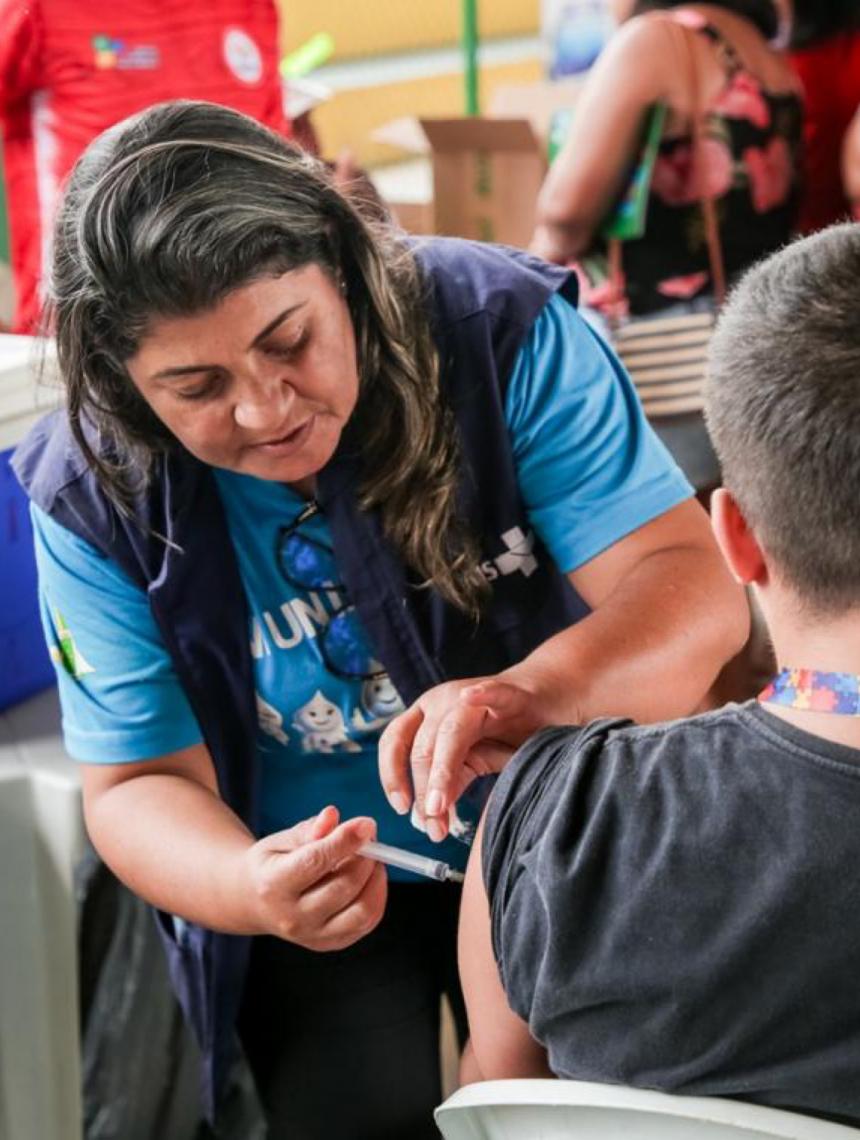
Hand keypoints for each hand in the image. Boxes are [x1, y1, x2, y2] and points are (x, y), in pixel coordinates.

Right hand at [241, 806, 386, 950]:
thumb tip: (332, 816)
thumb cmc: (271, 864)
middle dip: (366, 857)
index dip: (345, 841)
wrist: (253, 901)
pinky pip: (366, 922)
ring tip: (371, 858)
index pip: (315, 862)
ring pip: (361, 911)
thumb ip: (309, 829)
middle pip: (343, 887)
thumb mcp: (281, 840)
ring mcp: (312, 936)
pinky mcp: (329, 944)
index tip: (367, 824)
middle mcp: (292, 918)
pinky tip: (369, 877)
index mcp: (273, 885)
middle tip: (369, 837)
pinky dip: (376, 896)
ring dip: (375, 879)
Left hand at [378, 676, 552, 842]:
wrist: (547, 701)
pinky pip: (493, 693)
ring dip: (441, 770)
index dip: (392, 776)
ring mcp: (474, 696)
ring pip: (450, 730)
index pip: (395, 743)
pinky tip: (470, 699)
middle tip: (433, 827)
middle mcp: (443, 703)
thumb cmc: (505, 732)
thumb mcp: (473, 761)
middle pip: (422, 746)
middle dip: (424, 791)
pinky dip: (482, 695)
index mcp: (427, 718)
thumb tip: (428, 816)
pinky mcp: (510, 694)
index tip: (402, 809)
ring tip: (439, 804)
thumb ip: (451, 782)